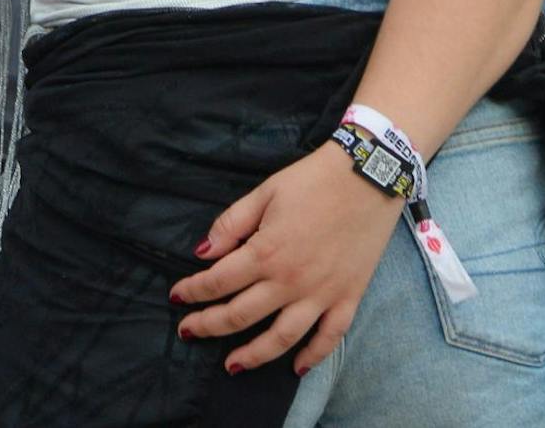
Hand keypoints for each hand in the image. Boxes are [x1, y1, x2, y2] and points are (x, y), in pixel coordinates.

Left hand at [170, 142, 404, 374]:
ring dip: (253, 356)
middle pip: (241, 315)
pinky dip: (312, 357)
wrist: (367, 176)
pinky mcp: (347, 298)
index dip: (193, 291)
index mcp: (266, 251)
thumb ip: (232, 224)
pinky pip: (329, 338)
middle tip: (188, 332)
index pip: (219, 281)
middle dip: (209, 326)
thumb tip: (203, 252)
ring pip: (281, 338)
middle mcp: (290, 281)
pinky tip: (296, 368)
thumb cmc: (312, 180)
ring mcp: (321, 294)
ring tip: (231, 366)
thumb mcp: (265, 192)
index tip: (177, 296)